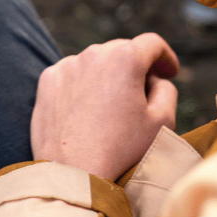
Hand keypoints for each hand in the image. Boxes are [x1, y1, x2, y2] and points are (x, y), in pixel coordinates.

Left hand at [30, 33, 179, 180]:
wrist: (73, 173)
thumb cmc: (121, 149)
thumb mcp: (162, 122)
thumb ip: (167, 90)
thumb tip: (155, 79)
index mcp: (125, 59)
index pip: (152, 44)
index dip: (165, 56)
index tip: (168, 72)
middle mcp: (93, 54)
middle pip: (122, 50)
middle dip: (136, 67)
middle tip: (142, 95)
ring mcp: (66, 65)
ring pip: (95, 62)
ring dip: (107, 76)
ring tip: (110, 109)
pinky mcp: (47, 80)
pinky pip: (72, 74)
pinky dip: (82, 85)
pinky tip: (86, 112)